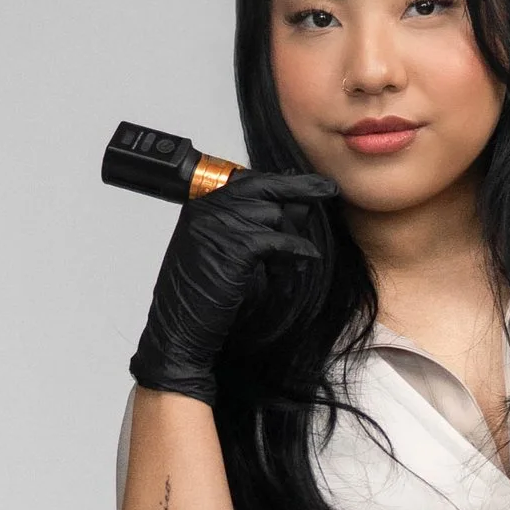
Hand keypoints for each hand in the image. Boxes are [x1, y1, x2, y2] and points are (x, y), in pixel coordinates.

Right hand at [128, 171, 336, 403]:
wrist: (181, 328)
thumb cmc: (205, 295)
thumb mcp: (232, 252)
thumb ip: (259, 225)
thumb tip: (299, 202)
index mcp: (203, 206)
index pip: (250, 181)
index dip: (284, 181)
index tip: (312, 182)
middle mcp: (208, 209)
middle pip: (265, 189)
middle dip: (301, 188)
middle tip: (328, 189)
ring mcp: (219, 225)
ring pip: (275, 216)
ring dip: (290, 239)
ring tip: (287, 266)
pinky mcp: (234, 247)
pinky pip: (278, 241)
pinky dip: (296, 250)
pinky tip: (305, 259)